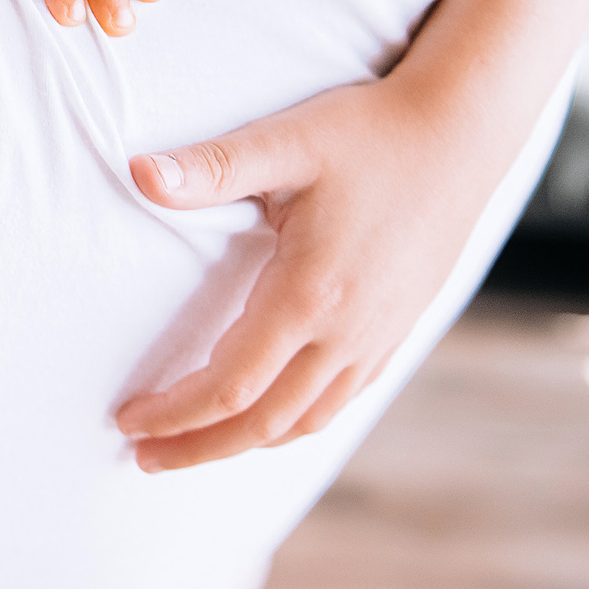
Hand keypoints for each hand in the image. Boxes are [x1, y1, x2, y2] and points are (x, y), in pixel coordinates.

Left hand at [116, 77, 495, 470]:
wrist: (460, 132)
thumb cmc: (369, 133)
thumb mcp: (286, 142)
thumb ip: (211, 166)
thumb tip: (139, 173)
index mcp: (311, 295)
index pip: (230, 386)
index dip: (174, 413)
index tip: (127, 420)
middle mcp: (348, 332)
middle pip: (263, 422)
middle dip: (198, 447)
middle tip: (144, 456)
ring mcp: (378, 338)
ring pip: (304, 421)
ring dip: (243, 444)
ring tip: (192, 446)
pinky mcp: (397, 331)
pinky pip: (340, 401)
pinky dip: (292, 423)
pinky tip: (265, 418)